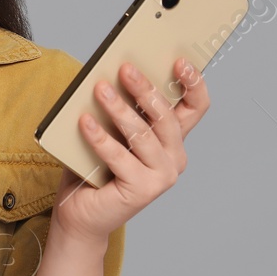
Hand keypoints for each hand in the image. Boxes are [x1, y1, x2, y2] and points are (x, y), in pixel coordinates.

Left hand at [51, 58, 210, 244]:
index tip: (179, 61)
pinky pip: (119, 157)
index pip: (195, 106)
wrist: (81, 214)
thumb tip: (111, 73)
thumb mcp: (111, 130)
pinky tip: (84, 122)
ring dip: (119, 110)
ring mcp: (162, 176)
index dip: (193, 83)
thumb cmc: (94, 167)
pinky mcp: (143, 191)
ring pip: (142, 135)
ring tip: (99, 90)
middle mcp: (174, 157)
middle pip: (166, 117)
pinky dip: (100, 138)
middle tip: (124, 68)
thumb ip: (121, 108)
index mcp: (172, 138)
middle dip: (145, 90)